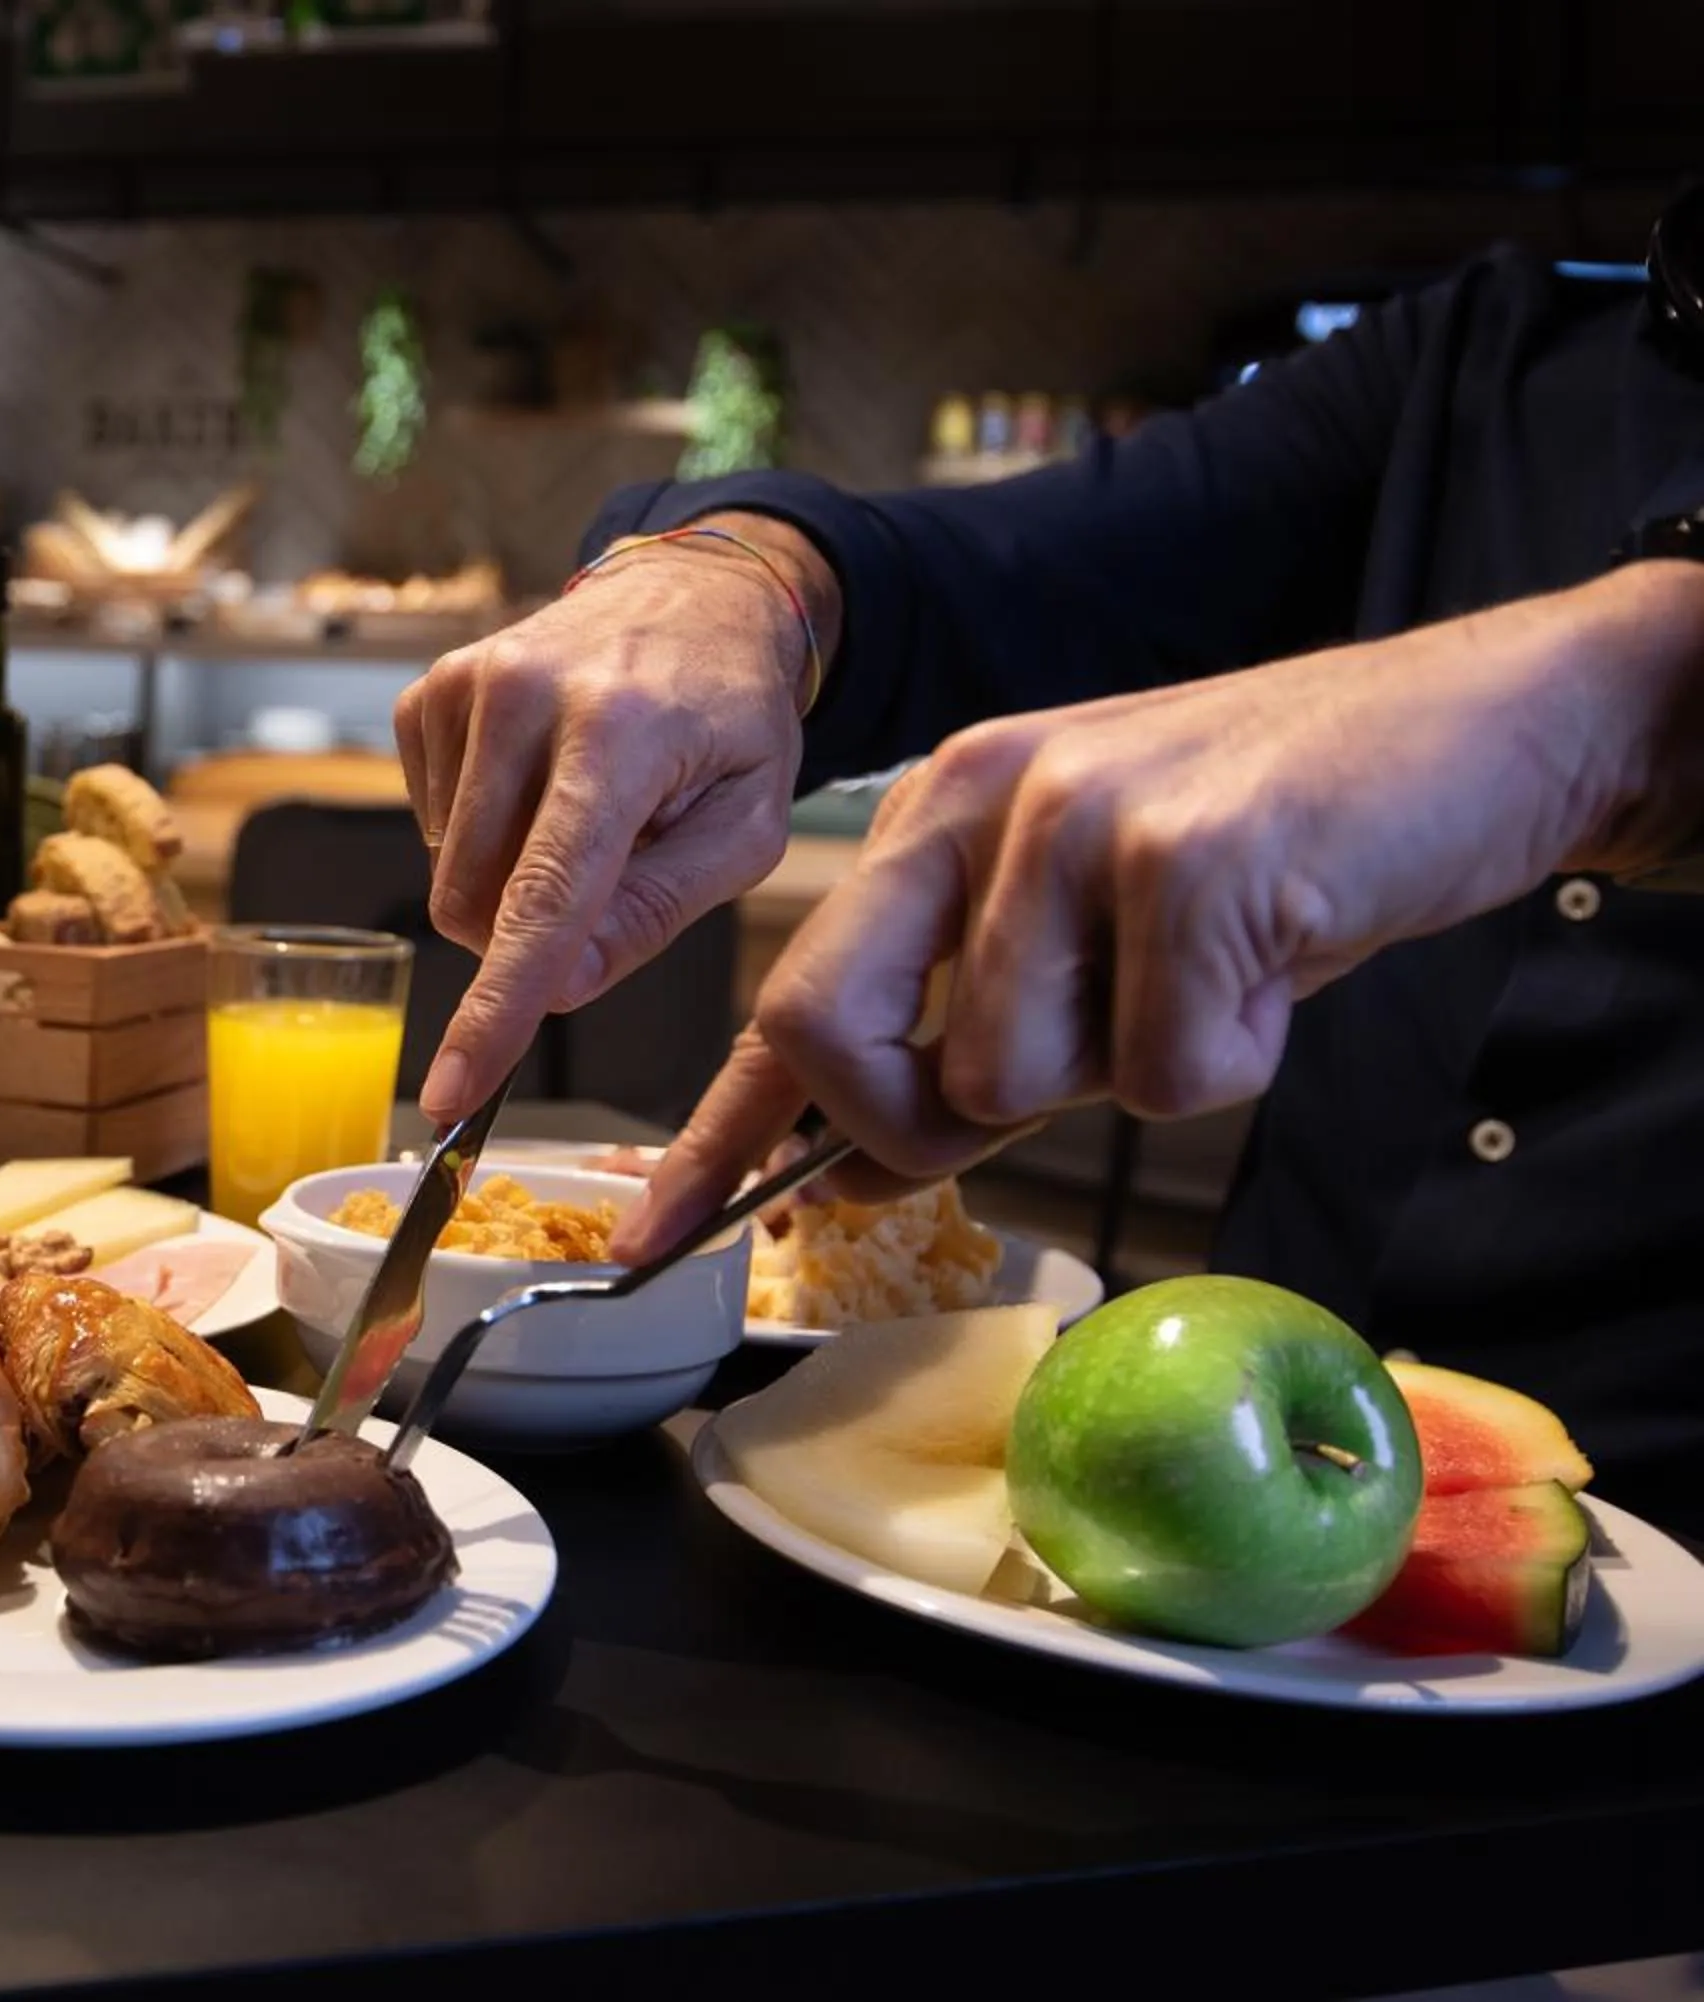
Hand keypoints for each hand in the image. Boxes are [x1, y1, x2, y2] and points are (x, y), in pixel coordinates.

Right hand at [397, 518, 835, 1121]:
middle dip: (533, 934)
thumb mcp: (745, 829)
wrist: (695, 598)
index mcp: (619, 733)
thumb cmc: (731, 720)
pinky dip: (484, 834)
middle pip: (478, 903)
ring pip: (448, 875)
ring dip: (512, 879)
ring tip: (584, 810)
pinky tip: (538, 784)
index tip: (451, 1091)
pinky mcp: (428, 694)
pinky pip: (431, 829)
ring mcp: (464, 687)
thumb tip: (557, 987)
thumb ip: (655, 913)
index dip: (496, 1009)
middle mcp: (524, 696)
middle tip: (613, 869)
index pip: (543, 898)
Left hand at [612, 562, 1703, 1261]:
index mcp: (935, 817)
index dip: (710, 1138)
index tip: (647, 1235)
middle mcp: (976, 800)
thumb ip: (968, 1042)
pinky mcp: (1188, 856)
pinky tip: (1276, 963)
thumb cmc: (1275, 845)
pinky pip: (1164, 1069)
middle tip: (1052, 1082)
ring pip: (1010, 1076)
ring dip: (1127, 1071)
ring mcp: (1075, 818)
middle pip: (833, 1036)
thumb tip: (850, 1170)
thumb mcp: (1091, 935)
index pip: (786, 1001)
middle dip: (919, 1123)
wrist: (1472, 733)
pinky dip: (1233, 1054)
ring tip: (1210, 973)